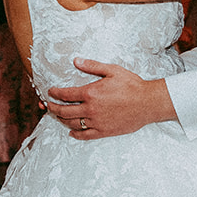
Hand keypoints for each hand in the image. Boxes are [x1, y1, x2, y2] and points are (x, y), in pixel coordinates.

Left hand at [43, 59, 173, 138]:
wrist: (148, 102)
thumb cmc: (132, 85)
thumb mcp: (112, 70)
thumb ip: (92, 66)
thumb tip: (76, 60)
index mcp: (90, 93)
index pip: (65, 95)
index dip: (54, 93)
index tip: (50, 92)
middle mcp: (91, 109)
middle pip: (64, 111)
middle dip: (52, 108)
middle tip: (47, 106)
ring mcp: (97, 122)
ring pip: (73, 124)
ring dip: (62, 120)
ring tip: (57, 116)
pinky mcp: (104, 131)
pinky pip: (86, 135)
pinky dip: (76, 134)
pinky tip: (71, 132)